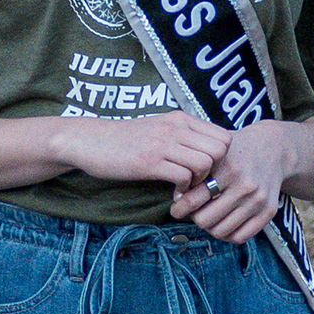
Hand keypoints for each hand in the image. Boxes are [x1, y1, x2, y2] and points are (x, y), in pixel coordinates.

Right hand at [49, 108, 230, 193]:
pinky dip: (183, 191)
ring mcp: (162, 143)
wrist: (90, 140)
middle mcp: (175, 127)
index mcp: (180, 119)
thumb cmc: (125, 139)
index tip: (207, 170)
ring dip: (199, 182)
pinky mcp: (149, 162)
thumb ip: (183, 136)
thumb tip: (209, 155)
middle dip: (215, 171)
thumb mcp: (159, 128)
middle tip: (200, 182)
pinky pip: (183, 177)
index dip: (221, 158)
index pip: (223, 136)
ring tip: (186, 189)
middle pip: (220, 150)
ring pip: (204, 163)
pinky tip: (173, 194)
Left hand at [167, 119, 299, 245]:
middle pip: (205, 220)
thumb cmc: (237, 151)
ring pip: (221, 231)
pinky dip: (227, 235)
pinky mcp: (269, 211)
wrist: (274, 149)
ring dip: (210, 227)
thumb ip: (196, 171)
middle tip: (194, 212)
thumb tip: (177, 197)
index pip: (194, 199)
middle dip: (195, 218)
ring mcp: (258, 200)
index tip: (176, 209)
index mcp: (228, 168)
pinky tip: (223, 223)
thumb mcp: (215, 152)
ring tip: (208, 217)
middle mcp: (244, 186)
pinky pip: (240, 237)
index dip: (180, 208)